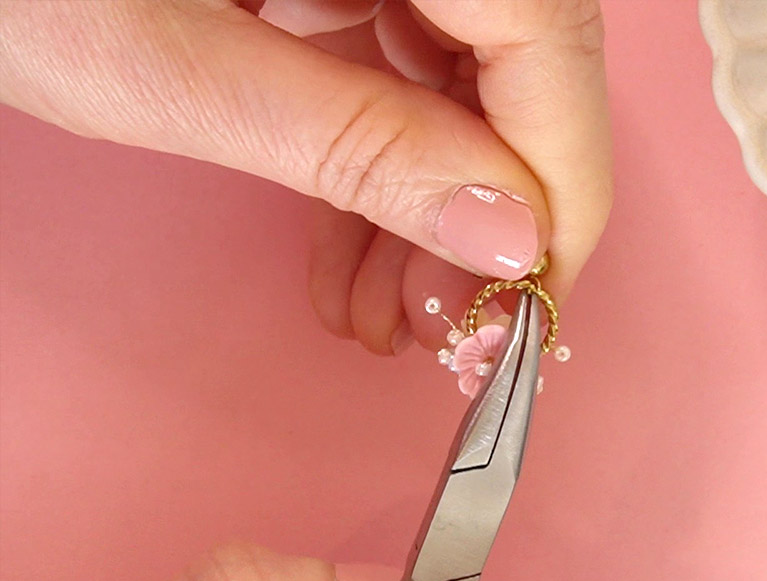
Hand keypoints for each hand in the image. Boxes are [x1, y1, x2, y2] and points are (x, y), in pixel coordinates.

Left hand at [0, 0, 611, 354]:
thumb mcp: (172, 65)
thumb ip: (352, 144)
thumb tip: (507, 235)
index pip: (542, 32)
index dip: (561, 171)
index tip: (534, 290)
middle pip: (517, 66)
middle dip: (492, 213)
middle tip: (460, 328)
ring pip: (460, 88)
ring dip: (434, 216)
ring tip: (395, 320)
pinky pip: (396, 85)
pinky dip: (381, 180)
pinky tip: (356, 267)